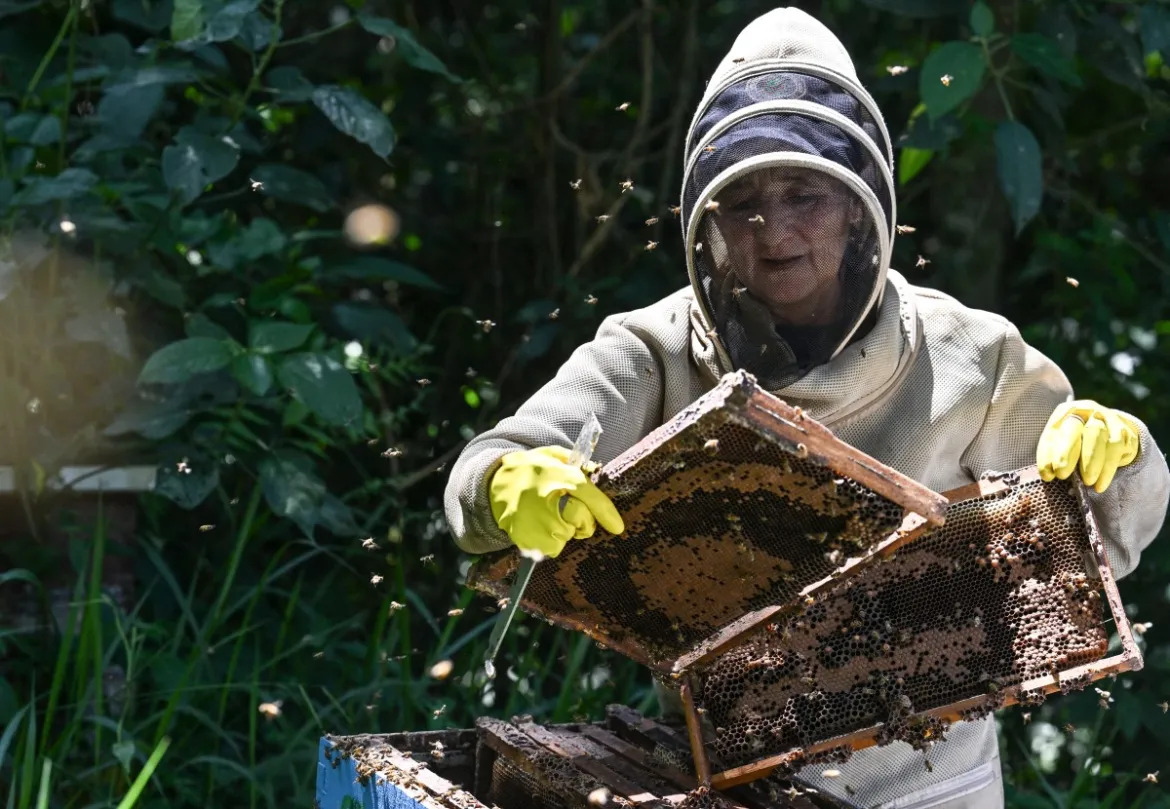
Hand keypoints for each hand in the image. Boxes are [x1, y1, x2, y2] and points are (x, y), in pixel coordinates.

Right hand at [489, 445, 623, 557]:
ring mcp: (534, 523)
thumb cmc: (529, 470)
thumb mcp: (551, 456)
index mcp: (554, 475)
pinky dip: (551, 540)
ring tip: (549, 515)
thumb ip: (576, 462)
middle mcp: (545, 500)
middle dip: (582, 517)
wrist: (493, 485)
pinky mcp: (526, 540)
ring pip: (567, 536)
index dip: (606, 512)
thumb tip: (597, 471)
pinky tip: (540, 525)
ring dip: (565, 528)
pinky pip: (552, 547)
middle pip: (581, 520)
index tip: (618, 527)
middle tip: (568, 507)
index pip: (587, 494)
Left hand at [1036, 400, 1139, 492]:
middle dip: (1068, 452)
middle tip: (1062, 474)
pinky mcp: (1126, 431)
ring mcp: (1110, 419)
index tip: (1048, 474)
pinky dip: (1107, 470)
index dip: (1050, 453)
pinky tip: (1100, 485)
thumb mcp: (1060, 442)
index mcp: (1068, 411)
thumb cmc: (1077, 439)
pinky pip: (1117, 450)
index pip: (1057, 430)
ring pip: (1103, 439)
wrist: (1109, 428)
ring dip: (1093, 463)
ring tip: (1087, 482)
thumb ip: (1051, 455)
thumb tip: (1048, 474)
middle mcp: (1089, 410)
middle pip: (1080, 428)